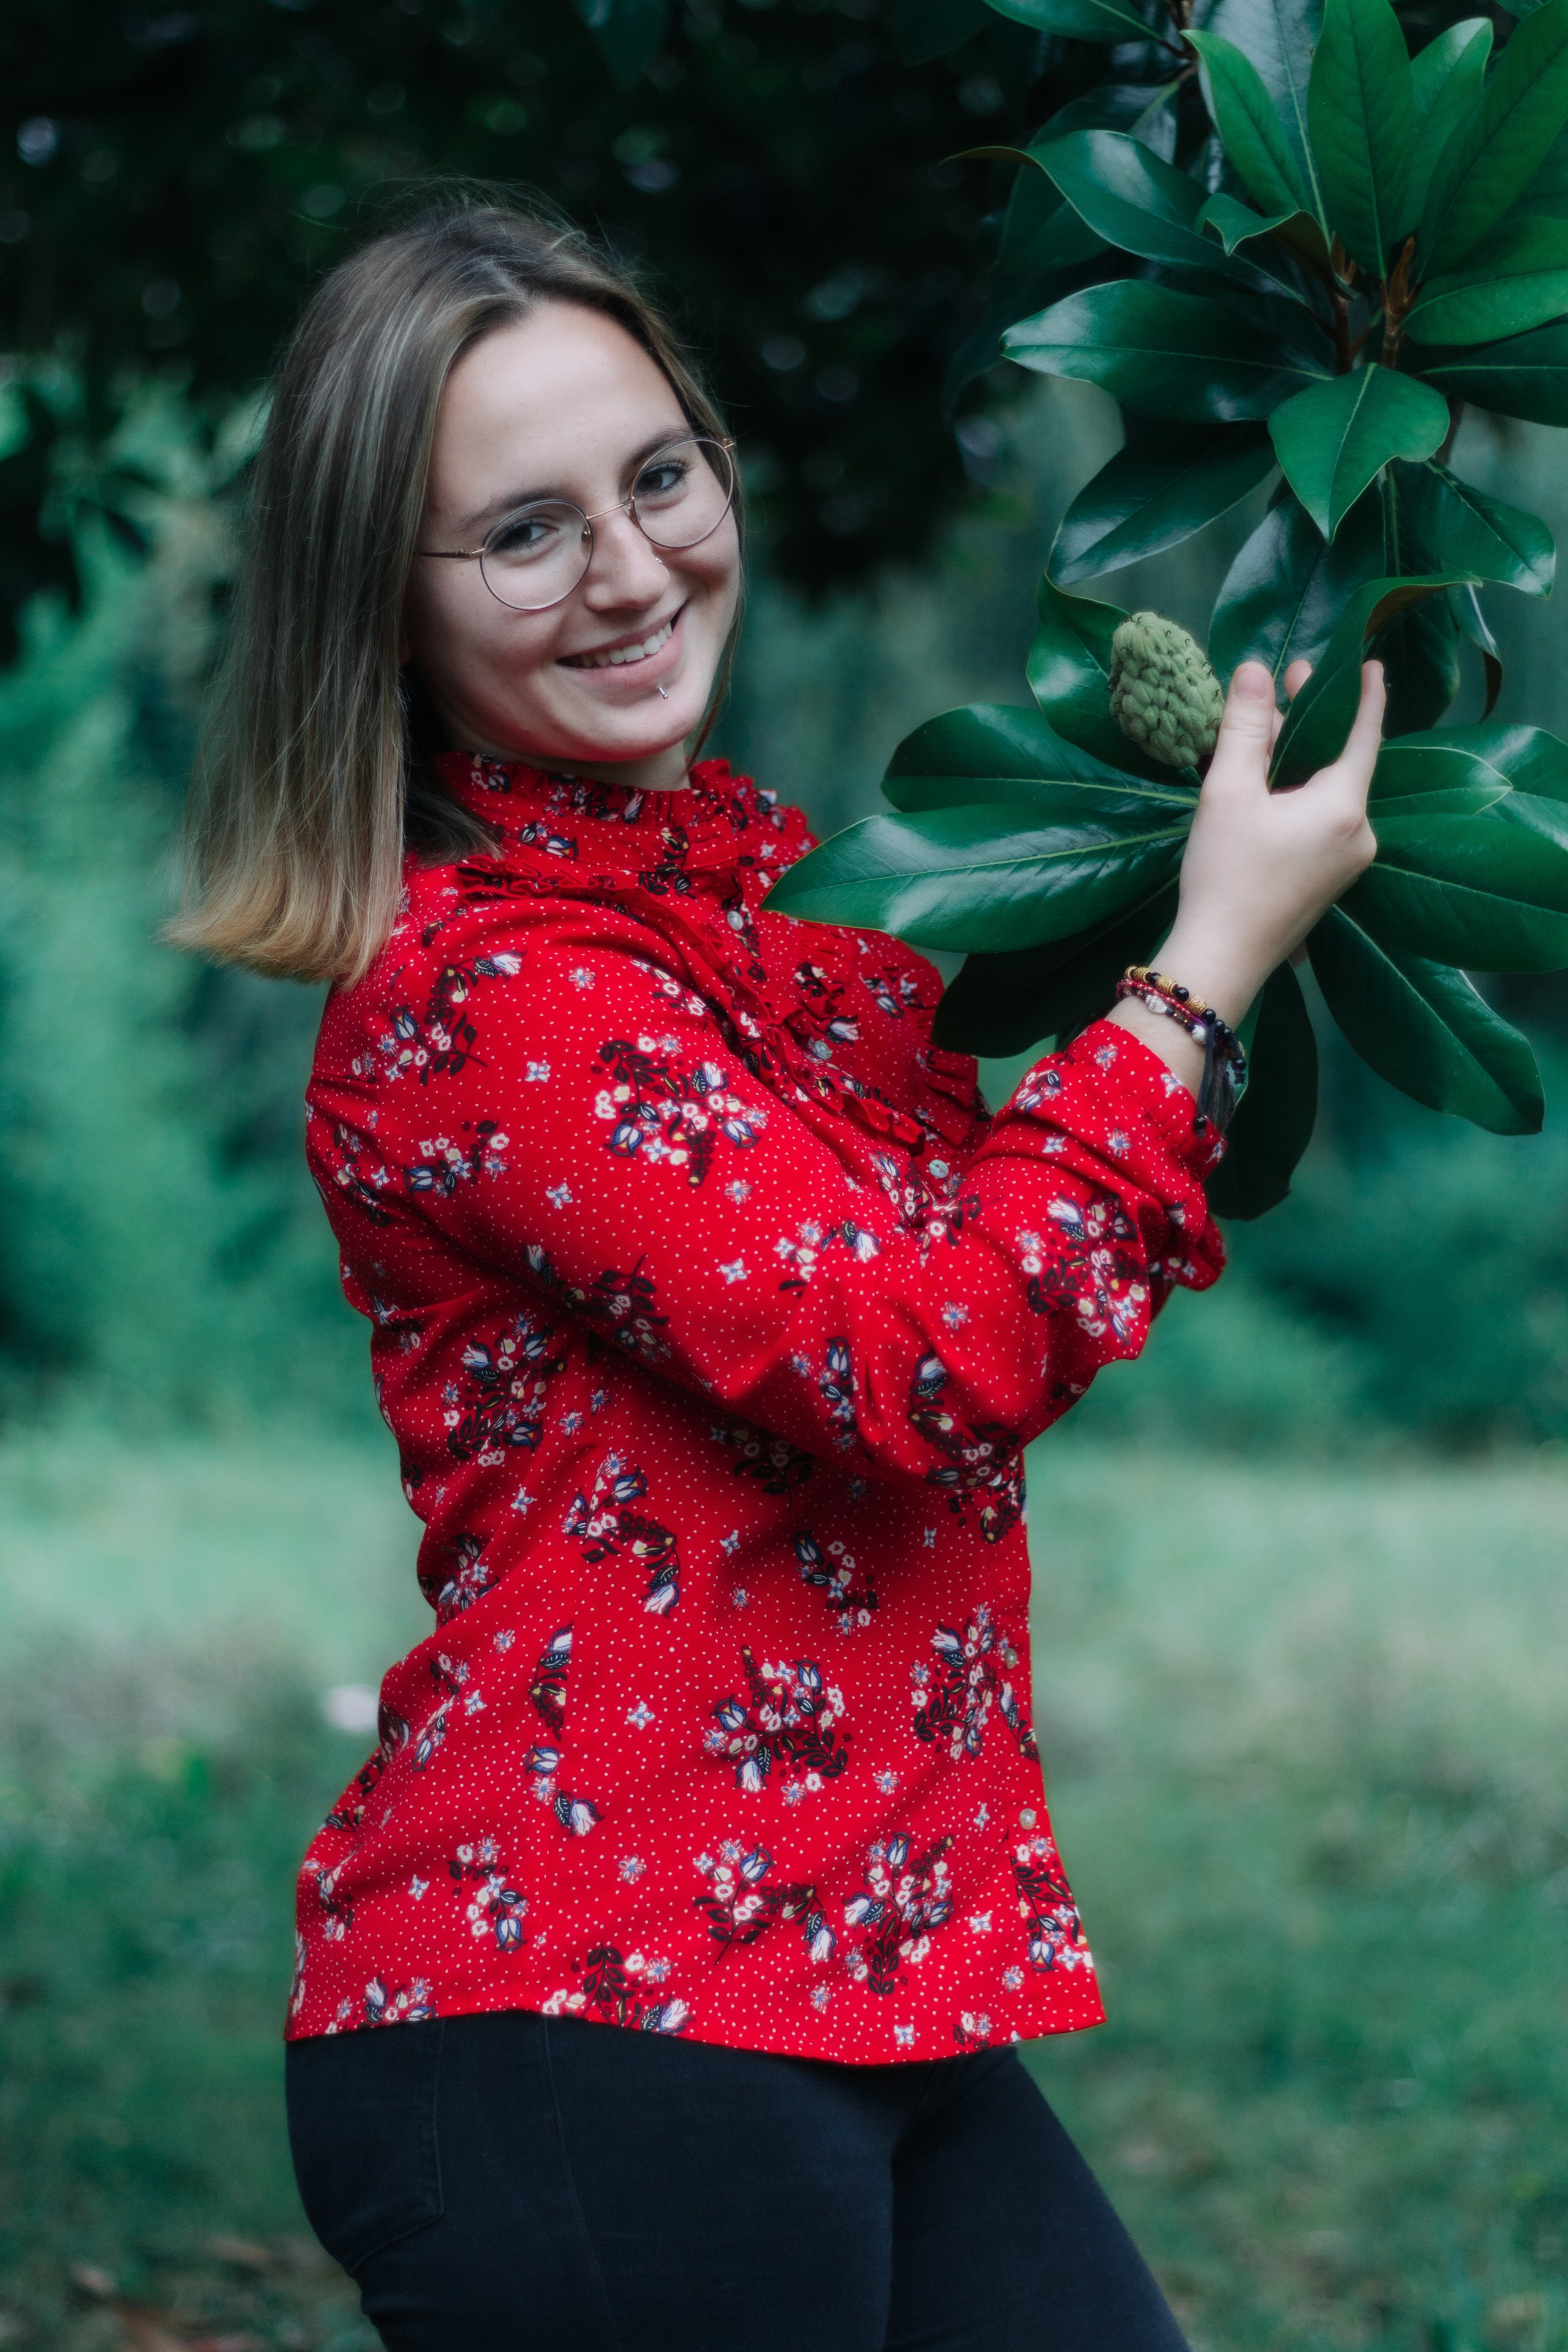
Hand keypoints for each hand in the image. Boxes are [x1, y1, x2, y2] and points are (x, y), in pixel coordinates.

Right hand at [1105, 655, 1382, 1089]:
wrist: (1220, 961)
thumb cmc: (1225, 875)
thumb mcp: (1228, 792)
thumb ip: (1246, 726)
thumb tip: (1256, 669)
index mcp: (1344, 807)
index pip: (1365, 736)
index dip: (1367, 695)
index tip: (1370, 663)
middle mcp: (1359, 835)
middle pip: (1338, 763)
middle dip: (1312, 722)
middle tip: (1288, 681)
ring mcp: (1347, 864)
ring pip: (1325, 795)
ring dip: (1296, 762)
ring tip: (1262, 731)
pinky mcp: (1327, 884)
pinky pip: (1318, 824)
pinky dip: (1295, 798)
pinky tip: (1262, 787)